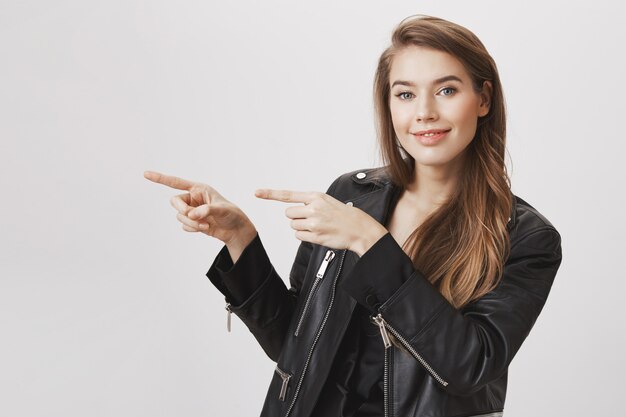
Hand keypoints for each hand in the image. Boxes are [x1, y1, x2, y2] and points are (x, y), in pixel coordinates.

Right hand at [144, 171, 256, 249]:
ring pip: (180, 216)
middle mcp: (192, 198)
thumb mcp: (222, 210)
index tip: (145, 174)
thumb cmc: (231, 214)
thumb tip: (191, 214)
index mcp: (198, 189)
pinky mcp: (192, 222)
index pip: (176, 182)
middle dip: (183, 210)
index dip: (160, 178)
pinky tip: (205, 228)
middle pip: (175, 202)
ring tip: (206, 225)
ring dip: (191, 223)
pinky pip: (184, 226)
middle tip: (193, 216)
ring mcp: (191, 211)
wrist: (235, 230)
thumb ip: (206, 210)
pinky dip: (193, 228)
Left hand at [254, 188, 387, 255]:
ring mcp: (314, 223)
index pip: (288, 195)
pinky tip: (318, 234)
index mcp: (316, 196)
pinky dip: (305, 236)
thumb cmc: (345, 215)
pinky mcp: (315, 236)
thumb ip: (311, 203)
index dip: (270, 194)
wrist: (360, 229)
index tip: (256, 192)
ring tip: (318, 226)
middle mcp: (313, 208)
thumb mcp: (328, 201)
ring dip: (301, 228)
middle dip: (296, 217)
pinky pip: (298, 236)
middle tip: (311, 219)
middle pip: (289, 214)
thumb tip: (294, 211)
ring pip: (293, 226)